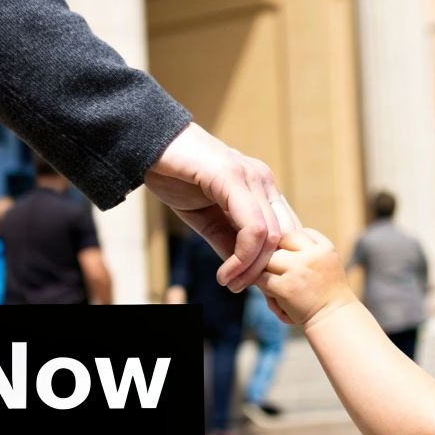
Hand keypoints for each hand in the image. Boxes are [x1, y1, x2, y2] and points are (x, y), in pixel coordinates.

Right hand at [145, 122, 287, 290]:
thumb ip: (227, 242)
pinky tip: (224, 273)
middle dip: (268, 272)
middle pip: (285, 237)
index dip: (276, 263)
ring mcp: (251, 177)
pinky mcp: (233, 177)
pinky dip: (242, 258)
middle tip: (242, 289)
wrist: (147, 144)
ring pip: (271, 235)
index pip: (287, 231)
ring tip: (230, 283)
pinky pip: (252, 228)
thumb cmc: (175, 176)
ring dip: (252, 269)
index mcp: (261, 188)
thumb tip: (244, 274)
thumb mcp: (206, 218)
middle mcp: (263, 181)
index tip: (255, 288)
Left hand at [258, 227, 356, 327]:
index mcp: (324, 248)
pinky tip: (271, 294)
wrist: (334, 317)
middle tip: (275, 269)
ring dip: (265, 269)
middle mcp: (312, 256)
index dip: (285, 245)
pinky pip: (262, 279)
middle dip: (274, 255)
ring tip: (272, 280)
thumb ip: (308, 247)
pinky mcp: (285, 288)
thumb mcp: (326, 260)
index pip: (294, 234)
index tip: (286, 258)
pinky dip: (262, 286)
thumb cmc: (327, 290)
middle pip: (279, 243)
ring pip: (267, 259)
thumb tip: (276, 238)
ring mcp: (297, 271)